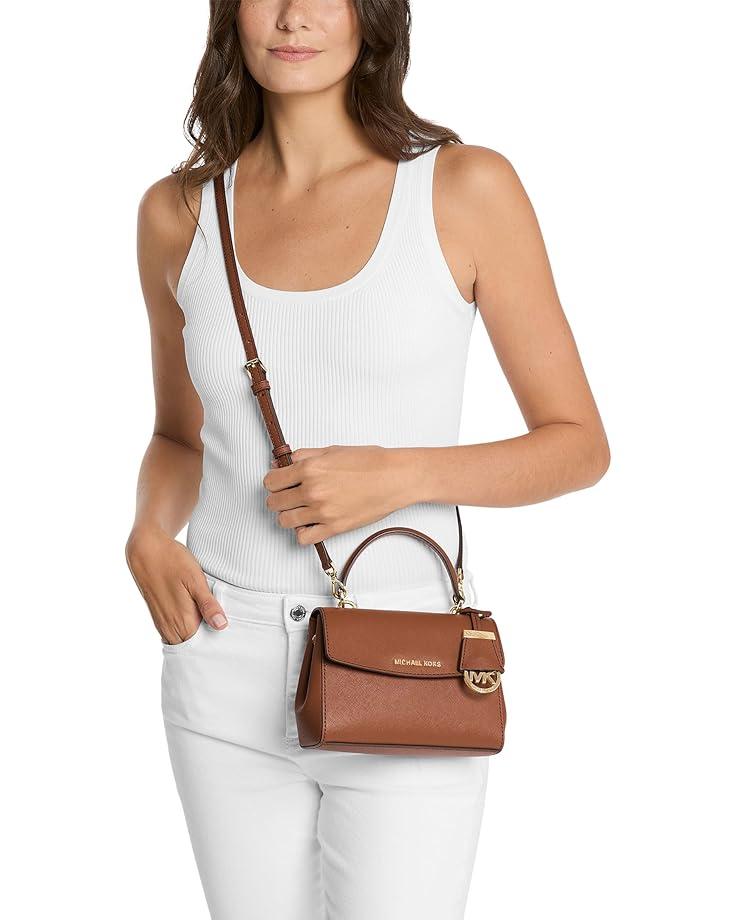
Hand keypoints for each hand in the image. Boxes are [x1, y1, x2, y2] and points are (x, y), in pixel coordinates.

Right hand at [125, 526, 227, 643]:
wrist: (146, 550)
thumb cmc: (173, 562)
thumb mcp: (196, 580)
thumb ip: (208, 605)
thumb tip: (221, 626)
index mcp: (182, 620)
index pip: (201, 647)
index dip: (215, 646)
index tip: (228, 643)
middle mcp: (170, 626)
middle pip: (191, 648)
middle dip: (206, 646)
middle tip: (224, 640)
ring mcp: (162, 622)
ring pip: (181, 641)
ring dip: (195, 639)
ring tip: (212, 632)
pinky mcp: (158, 616)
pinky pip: (173, 634)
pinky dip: (185, 633)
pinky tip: (196, 624)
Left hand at [263, 445, 416, 544]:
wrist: (395, 477)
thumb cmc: (370, 462)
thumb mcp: (332, 450)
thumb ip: (304, 456)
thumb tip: (284, 462)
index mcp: (310, 468)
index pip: (271, 481)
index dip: (274, 482)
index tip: (280, 483)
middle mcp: (312, 490)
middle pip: (274, 502)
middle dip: (278, 498)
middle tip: (288, 496)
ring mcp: (322, 511)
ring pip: (285, 521)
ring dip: (288, 516)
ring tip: (299, 510)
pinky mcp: (334, 527)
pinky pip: (303, 538)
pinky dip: (302, 533)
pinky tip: (310, 524)